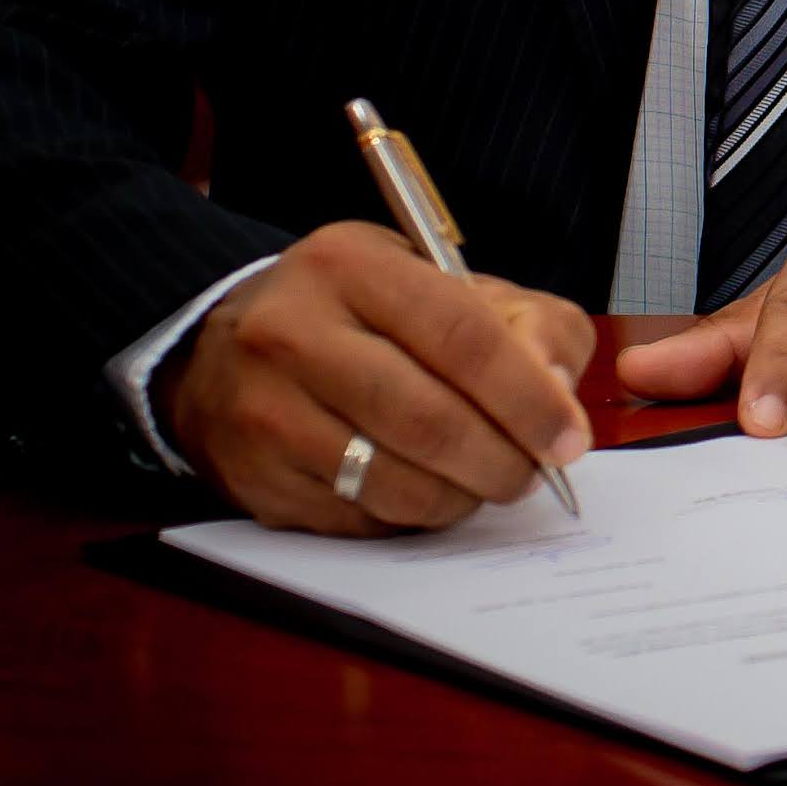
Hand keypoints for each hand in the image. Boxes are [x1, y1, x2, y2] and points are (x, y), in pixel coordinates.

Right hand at [167, 222, 597, 534]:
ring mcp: (263, 412)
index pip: (462, 338)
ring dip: (460, 497)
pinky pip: (357, 519)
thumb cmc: (356, 312)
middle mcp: (292, 333)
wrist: (218, 349)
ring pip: (394, 483)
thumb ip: (521, 321)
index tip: (568, 438)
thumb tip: (557, 397)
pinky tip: (421, 491)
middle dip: (502, 461)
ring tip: (482, 482)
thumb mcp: (436, 279)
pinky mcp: (253, 479)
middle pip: (430, 421)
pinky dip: (409, 517)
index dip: (529, 397)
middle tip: (533, 473)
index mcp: (349, 267)